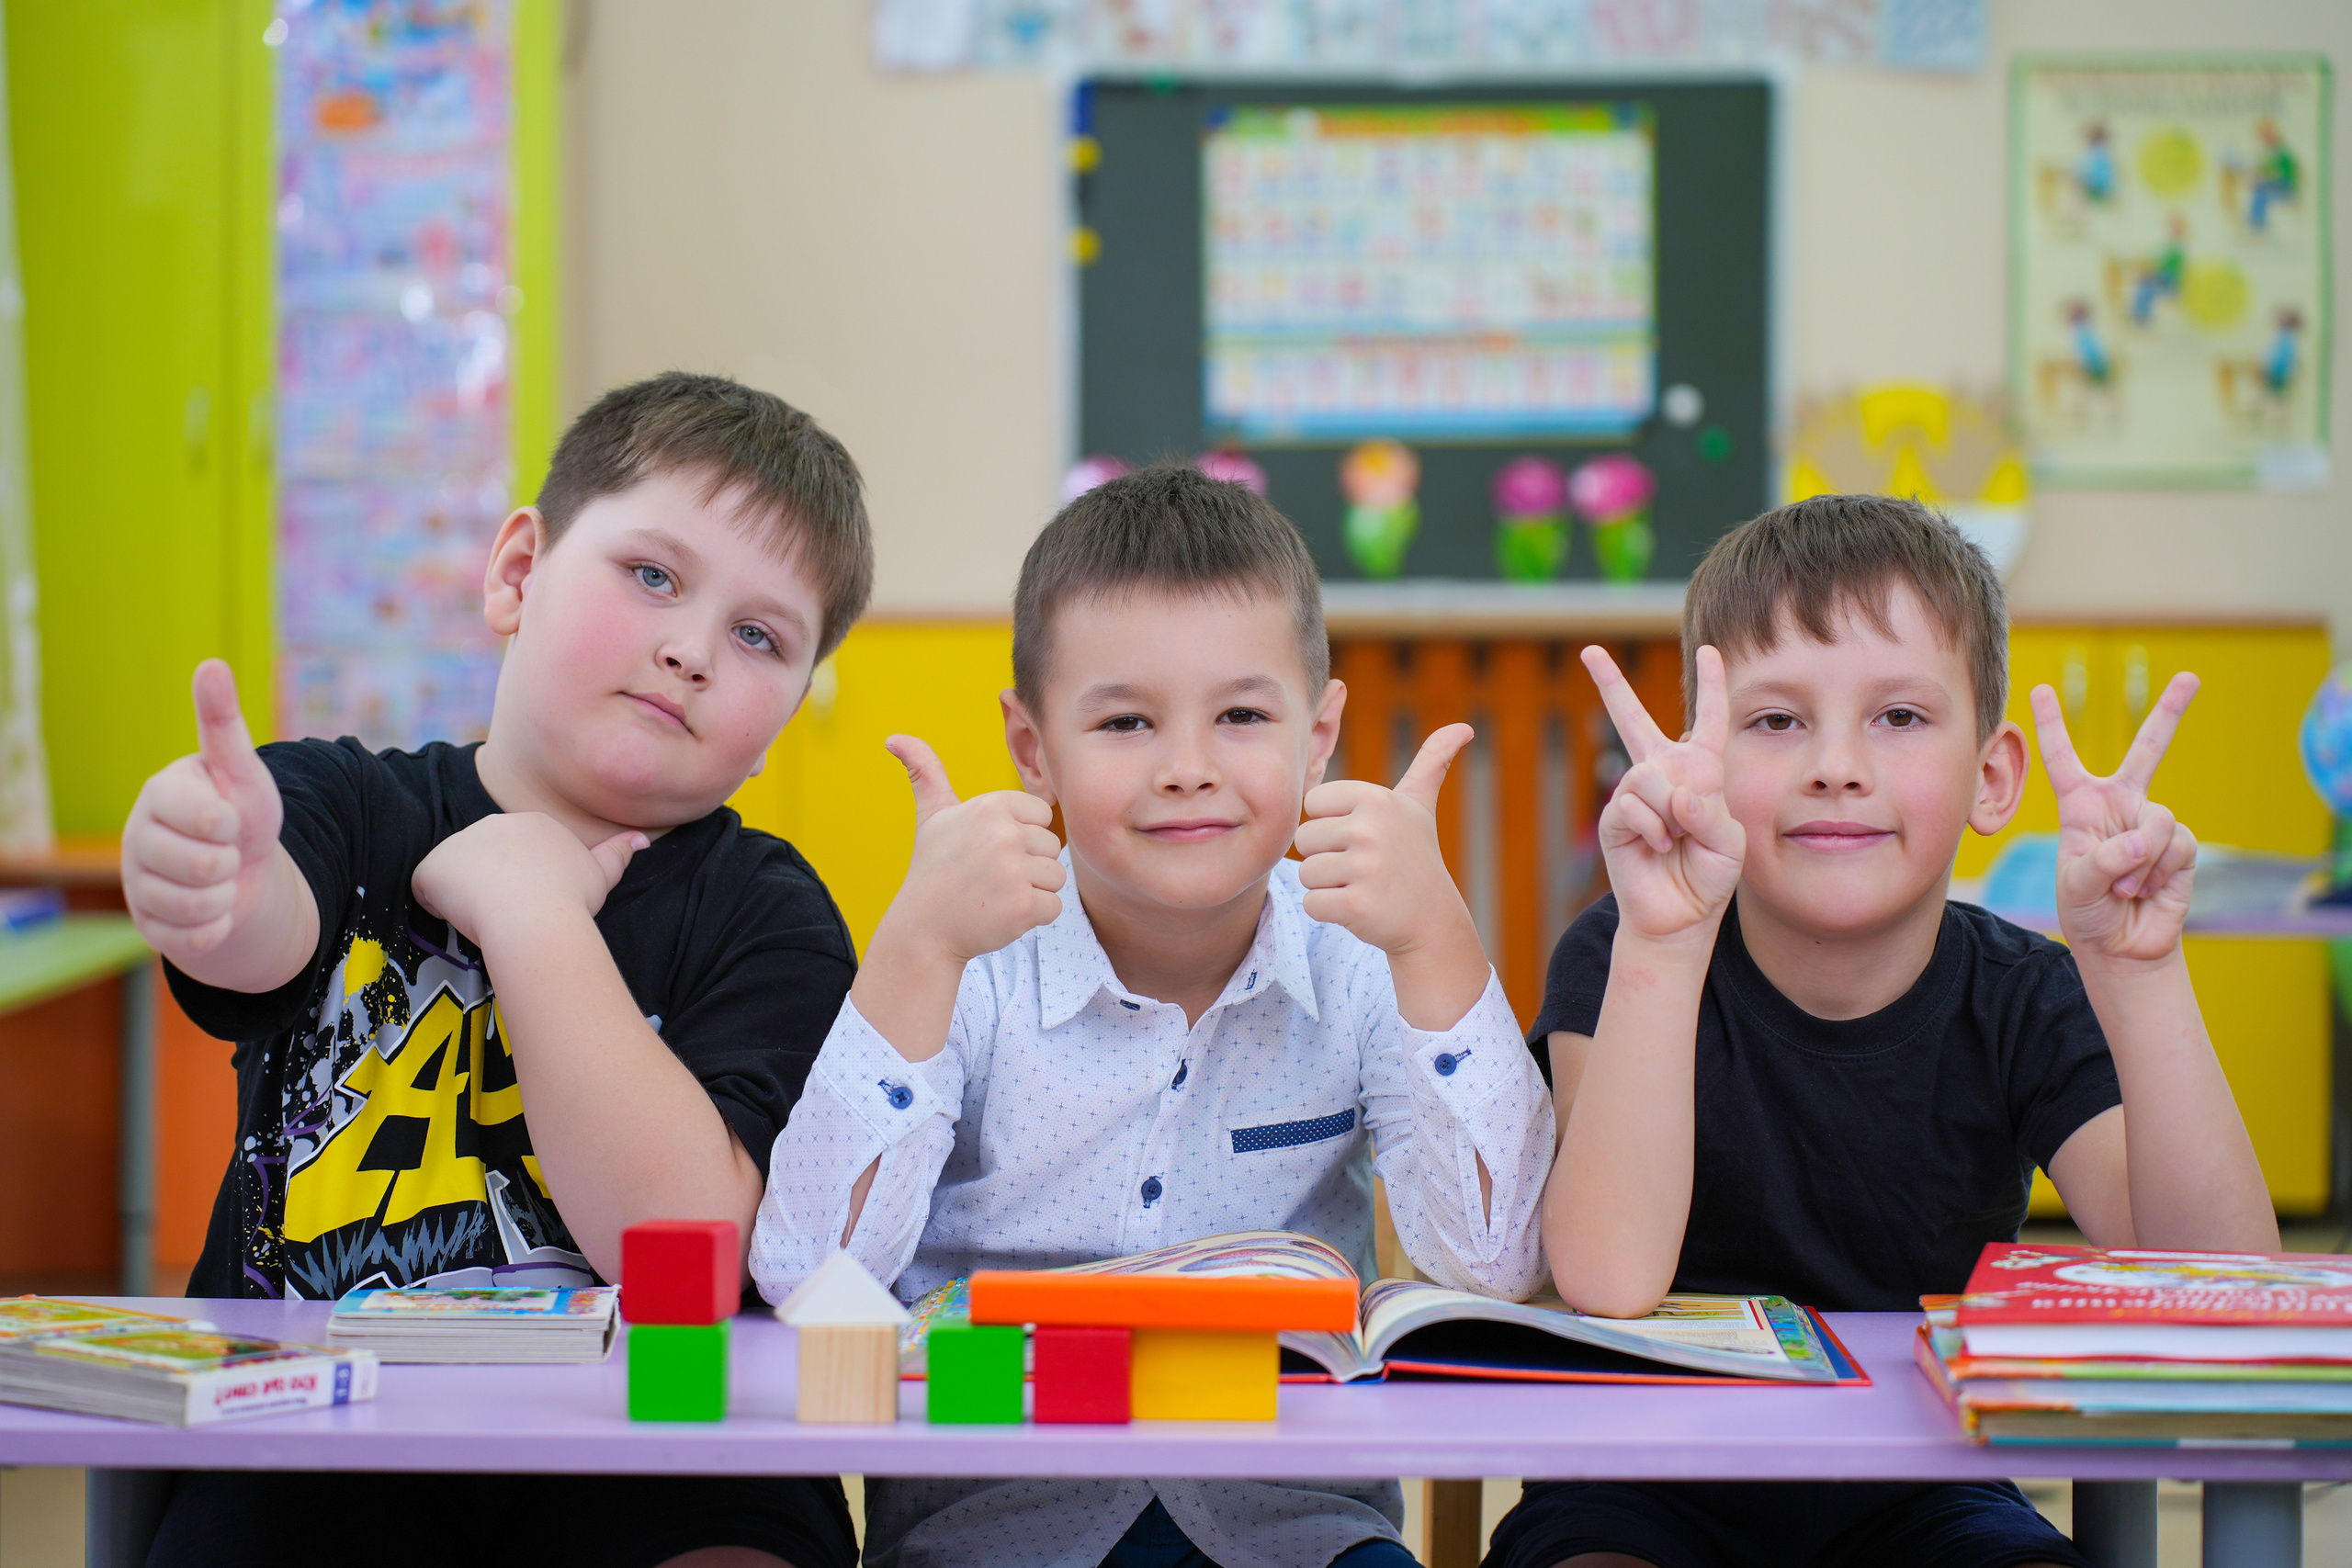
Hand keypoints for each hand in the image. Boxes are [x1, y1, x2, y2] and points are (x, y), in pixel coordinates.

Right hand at [122, 660, 285, 958]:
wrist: (244, 873)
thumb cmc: (242, 812)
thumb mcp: (243, 769)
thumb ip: (223, 722)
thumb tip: (211, 664)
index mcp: (159, 794)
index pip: (199, 816)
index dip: (226, 823)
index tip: (229, 818)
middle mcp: (137, 837)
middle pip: (201, 865)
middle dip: (230, 861)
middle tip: (226, 850)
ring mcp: (138, 884)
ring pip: (196, 904)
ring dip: (224, 895)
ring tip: (220, 877)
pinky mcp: (149, 925)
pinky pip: (193, 938)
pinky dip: (217, 927)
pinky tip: (213, 910)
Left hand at [411, 812, 645, 949]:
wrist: (536, 916)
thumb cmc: (571, 898)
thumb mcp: (601, 874)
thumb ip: (618, 853)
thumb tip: (642, 839)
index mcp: (534, 823)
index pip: (519, 853)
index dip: (523, 881)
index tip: (533, 902)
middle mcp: (496, 822)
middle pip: (486, 859)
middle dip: (493, 884)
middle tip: (512, 914)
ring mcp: (461, 842)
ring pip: (457, 873)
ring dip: (467, 895)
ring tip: (489, 920)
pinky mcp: (433, 865)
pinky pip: (428, 889)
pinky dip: (439, 906)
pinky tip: (463, 921)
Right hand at [869, 735, 1063, 964]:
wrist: (923, 929)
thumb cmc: (933, 868)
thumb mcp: (931, 815)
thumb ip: (925, 771)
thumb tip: (894, 738)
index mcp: (991, 805)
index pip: (1041, 815)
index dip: (1020, 836)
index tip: (989, 850)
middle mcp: (1004, 833)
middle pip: (1052, 847)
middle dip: (1027, 866)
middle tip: (989, 877)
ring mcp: (1015, 871)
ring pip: (1056, 877)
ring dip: (1032, 891)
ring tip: (996, 895)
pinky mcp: (1024, 906)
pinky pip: (1053, 907)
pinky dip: (1032, 917)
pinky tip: (1001, 914)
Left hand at [1295, 723, 1475, 956]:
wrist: (1432, 922)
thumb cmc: (1415, 859)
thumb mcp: (1419, 806)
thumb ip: (1431, 762)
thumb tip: (1463, 727)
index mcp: (1376, 798)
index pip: (1313, 804)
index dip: (1332, 825)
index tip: (1364, 838)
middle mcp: (1371, 828)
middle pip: (1305, 839)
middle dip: (1327, 857)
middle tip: (1365, 868)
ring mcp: (1365, 868)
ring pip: (1306, 873)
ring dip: (1328, 886)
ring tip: (1363, 886)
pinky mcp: (1357, 905)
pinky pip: (1312, 904)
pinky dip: (1330, 912)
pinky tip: (1360, 908)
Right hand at [1586, 644, 1744, 941]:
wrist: (1679, 914)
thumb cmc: (1710, 876)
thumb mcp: (1730, 842)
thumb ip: (1710, 813)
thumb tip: (1676, 795)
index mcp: (1700, 772)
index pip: (1709, 721)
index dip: (1710, 686)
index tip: (1710, 651)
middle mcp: (1663, 774)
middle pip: (1634, 720)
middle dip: (1610, 684)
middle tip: (1589, 652)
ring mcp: (1634, 795)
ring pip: (1649, 777)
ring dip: (1669, 811)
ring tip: (1675, 839)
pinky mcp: (1614, 818)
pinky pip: (1632, 805)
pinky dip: (1653, 828)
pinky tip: (1659, 846)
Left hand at [2031, 673, 2198, 963]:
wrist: (2122, 944)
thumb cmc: (2087, 910)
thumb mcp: (2078, 885)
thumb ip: (2105, 860)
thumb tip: (2143, 840)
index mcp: (2081, 805)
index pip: (2063, 758)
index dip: (2052, 725)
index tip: (2039, 689)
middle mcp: (2120, 806)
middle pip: (2148, 750)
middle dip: (2171, 712)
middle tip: (2191, 677)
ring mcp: (2152, 824)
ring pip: (2157, 820)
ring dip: (2139, 861)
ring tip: (2125, 887)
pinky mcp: (2180, 847)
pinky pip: (2175, 846)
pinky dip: (2157, 872)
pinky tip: (2147, 890)